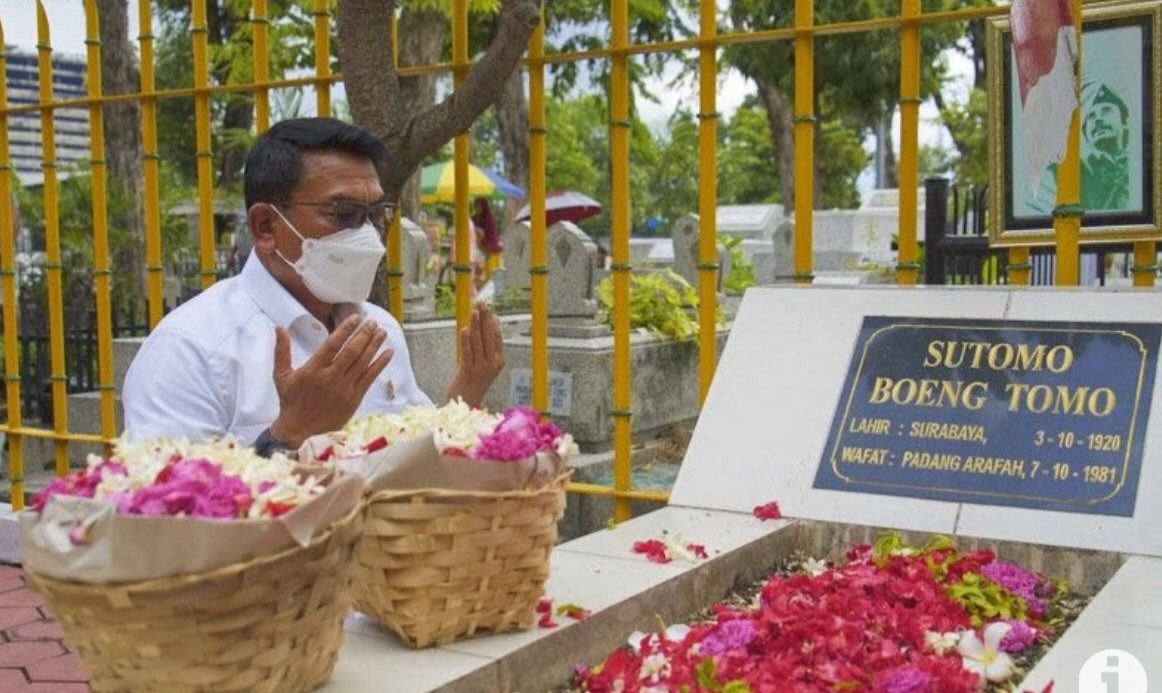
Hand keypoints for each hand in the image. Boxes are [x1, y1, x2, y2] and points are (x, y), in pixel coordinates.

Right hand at [269, 315, 392, 446]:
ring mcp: (343, 390)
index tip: (355, 318)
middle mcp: (329, 379)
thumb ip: (282, 350)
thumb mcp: (281, 375)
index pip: (332, 345)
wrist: (298, 427)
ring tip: (382, 332)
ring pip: (363, 363)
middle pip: (351, 352)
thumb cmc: (290, 399)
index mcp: (313, 370)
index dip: (345, 330)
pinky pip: (369, 378)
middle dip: (364, 335)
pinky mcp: (353, 400)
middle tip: (372, 322)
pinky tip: (388, 353)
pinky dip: (380, 364)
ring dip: (374, 346)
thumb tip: (279, 327)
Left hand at [446, 302, 504, 406]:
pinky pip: (467, 352)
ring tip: (474, 312)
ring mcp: (480, 368)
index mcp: (499, 360)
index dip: (492, 320)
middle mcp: (492, 364)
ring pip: (478, 342)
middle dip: (485, 317)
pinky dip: (466, 340)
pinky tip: (465, 329)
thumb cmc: (474, 380)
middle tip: (481, 303)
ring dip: (476, 325)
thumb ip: (488, 343)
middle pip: (488, 336)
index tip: (487, 307)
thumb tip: (492, 319)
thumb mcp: (486, 362)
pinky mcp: (468, 371)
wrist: (466, 402)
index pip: (496, 336)